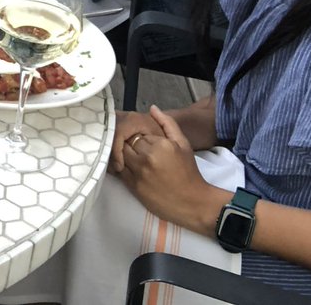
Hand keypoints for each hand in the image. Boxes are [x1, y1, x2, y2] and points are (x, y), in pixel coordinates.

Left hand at [120, 106, 212, 228]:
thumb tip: (152, 108)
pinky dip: (119, 165)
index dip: (139, 134)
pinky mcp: (132, 186)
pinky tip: (127, 165)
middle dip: (129, 142)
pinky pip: (118, 169)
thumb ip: (167, 123)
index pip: (138, 132)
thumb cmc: (188, 171)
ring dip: (122, 153)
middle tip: (136, 147)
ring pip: (119, 154)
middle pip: (126, 141)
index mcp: (160, 146)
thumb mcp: (183, 144)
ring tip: (133, 156)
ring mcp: (138, 173)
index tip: (144, 139)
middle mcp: (147, 158)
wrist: (192, 202)